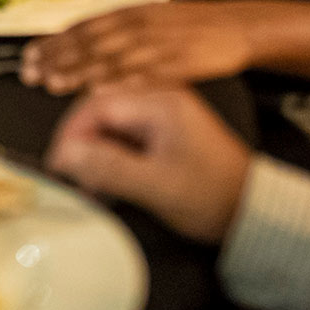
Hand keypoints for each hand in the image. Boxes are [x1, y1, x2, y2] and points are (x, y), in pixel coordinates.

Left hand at [23, 0, 260, 94]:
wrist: (235, 25)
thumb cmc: (188, 25)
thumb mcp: (150, 17)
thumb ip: (117, 29)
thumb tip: (80, 41)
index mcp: (131, 12)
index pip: (84, 26)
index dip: (55, 41)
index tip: (30, 55)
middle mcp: (140, 26)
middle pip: (91, 43)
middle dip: (57, 59)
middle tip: (29, 73)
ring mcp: (158, 46)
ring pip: (112, 60)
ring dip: (79, 72)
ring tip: (52, 84)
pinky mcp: (178, 66)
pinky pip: (144, 77)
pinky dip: (119, 84)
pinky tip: (98, 91)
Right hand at [47, 86, 251, 243]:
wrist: (251, 210)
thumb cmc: (215, 196)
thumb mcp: (157, 185)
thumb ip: (108, 167)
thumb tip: (65, 154)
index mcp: (160, 101)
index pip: (96, 104)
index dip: (71, 134)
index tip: (58, 162)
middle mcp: (159, 98)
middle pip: (99, 112)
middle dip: (80, 145)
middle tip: (72, 177)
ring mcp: (160, 114)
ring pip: (108, 126)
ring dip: (93, 154)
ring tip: (90, 185)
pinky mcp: (161, 131)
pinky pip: (122, 136)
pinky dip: (108, 158)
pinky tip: (106, 182)